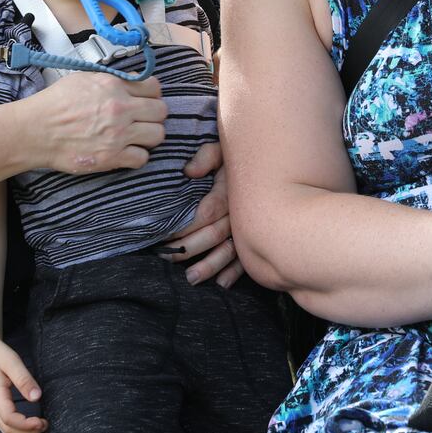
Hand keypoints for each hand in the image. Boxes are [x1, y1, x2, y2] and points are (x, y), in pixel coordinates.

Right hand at [0, 337, 44, 432]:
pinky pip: (4, 423)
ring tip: (39, 426)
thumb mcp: (12, 361)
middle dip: (26, 432)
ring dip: (21, 432)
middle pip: (6, 429)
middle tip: (44, 425)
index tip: (41, 421)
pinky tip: (28, 424)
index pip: (9, 418)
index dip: (26, 425)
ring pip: (4, 428)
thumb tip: (37, 397)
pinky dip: (16, 428)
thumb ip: (24, 379)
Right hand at [29, 71, 167, 173]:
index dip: (152, 94)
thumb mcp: (84, 79)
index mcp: (114, 86)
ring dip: (149, 135)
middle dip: (154, 115)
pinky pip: (142, 158)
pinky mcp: (112, 157)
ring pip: (157, 135)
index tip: (146, 100)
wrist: (36, 130)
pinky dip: (137, 156)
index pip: (154, 87)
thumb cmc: (55, 103)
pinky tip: (126, 151)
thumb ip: (111, 80)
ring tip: (137, 136)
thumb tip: (129, 82)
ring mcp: (119, 135)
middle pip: (161, 111)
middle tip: (142, 119)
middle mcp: (121, 109)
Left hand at [161, 142, 242, 287]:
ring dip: (210, 266)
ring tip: (191, 278)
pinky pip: (247, 259)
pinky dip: (236, 272)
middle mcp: (239, 214)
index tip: (163, 233)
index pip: (204, 213)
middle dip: (189, 249)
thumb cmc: (238, 157)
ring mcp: (249, 228)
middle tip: (166, 258)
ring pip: (230, 251)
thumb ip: (205, 157)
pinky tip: (223, 283)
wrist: (268, 163)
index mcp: (229, 193)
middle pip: (214, 235)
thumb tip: (188, 172)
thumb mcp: (221, 149)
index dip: (184, 226)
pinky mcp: (256, 238)